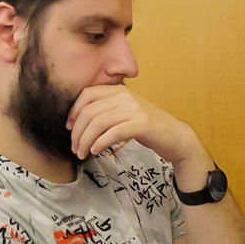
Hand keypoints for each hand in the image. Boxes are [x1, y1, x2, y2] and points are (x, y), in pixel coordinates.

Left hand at [67, 85, 207, 175]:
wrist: (175, 136)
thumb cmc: (147, 127)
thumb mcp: (125, 112)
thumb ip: (107, 110)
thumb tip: (76, 120)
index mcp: (119, 90)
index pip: (87, 94)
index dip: (73, 111)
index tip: (69, 128)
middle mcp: (126, 96)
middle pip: (89, 111)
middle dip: (77, 132)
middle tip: (75, 148)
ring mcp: (134, 109)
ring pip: (98, 123)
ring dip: (86, 141)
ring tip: (83, 153)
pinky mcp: (142, 123)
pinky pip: (113, 132)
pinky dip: (100, 143)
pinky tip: (96, 151)